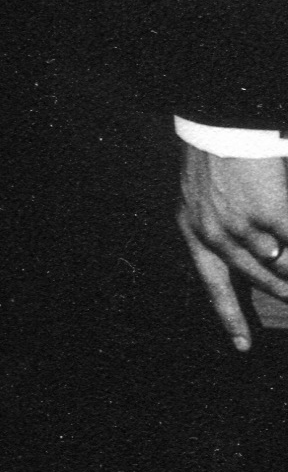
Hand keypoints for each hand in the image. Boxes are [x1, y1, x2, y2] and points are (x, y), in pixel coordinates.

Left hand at [179, 146, 287, 350]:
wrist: (219, 125)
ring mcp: (240, 225)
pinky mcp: (269, 213)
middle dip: (281, 292)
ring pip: (277, 266)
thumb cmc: (214, 158)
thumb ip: (218, 227)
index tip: (242, 346)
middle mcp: (212, 233)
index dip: (230, 315)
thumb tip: (264, 256)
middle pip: (254, 277)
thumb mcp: (200, 196)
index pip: (212, 282)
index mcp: (192, 229)